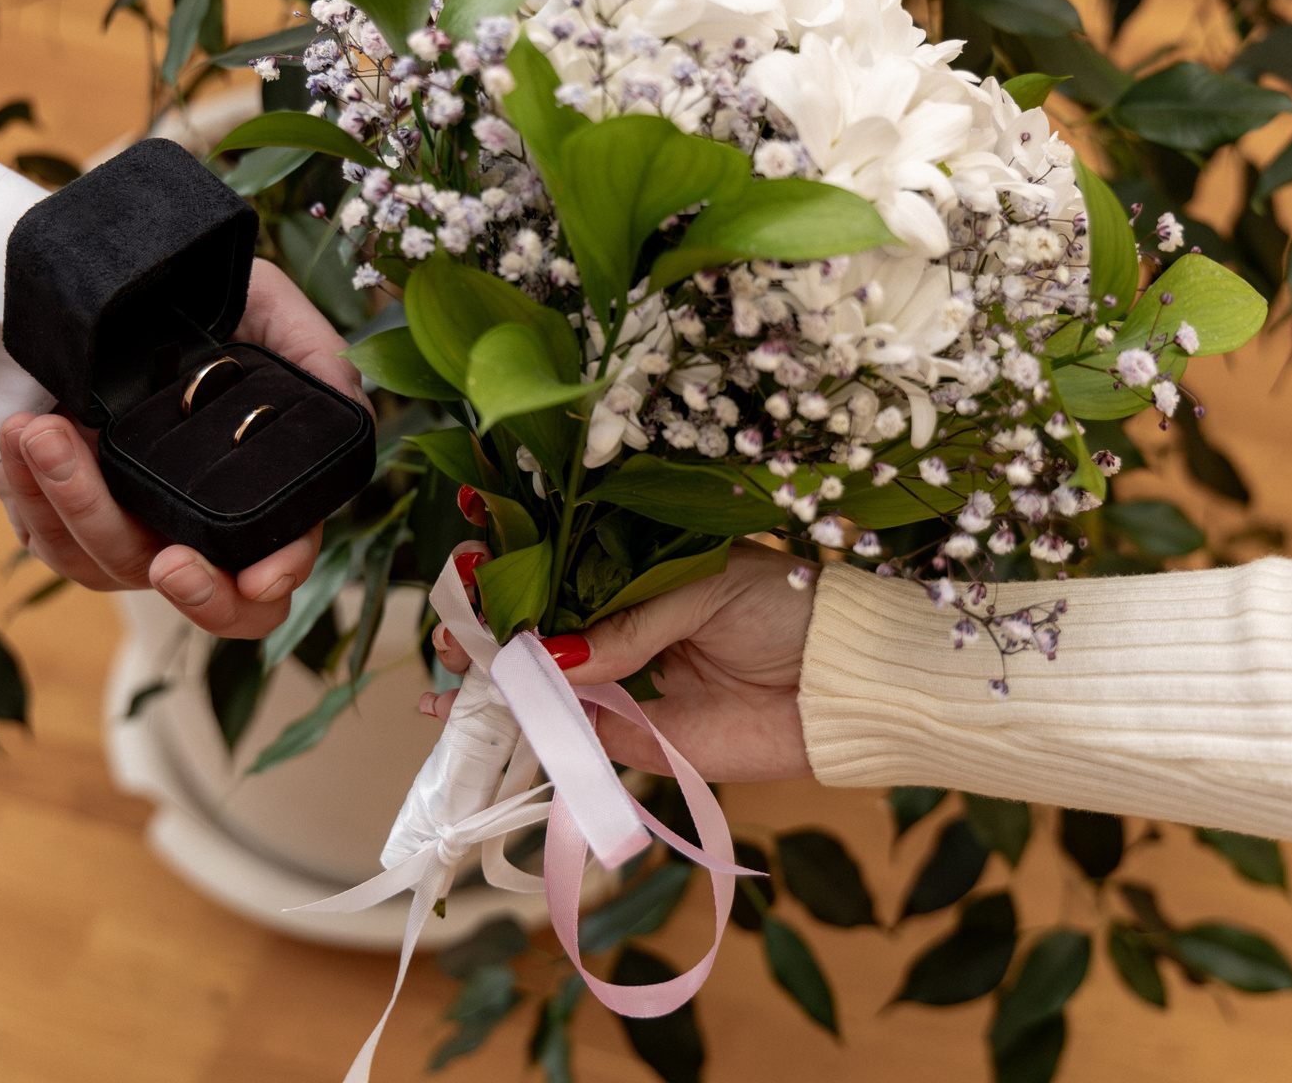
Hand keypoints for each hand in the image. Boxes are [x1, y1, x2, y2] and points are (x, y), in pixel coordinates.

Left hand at [0, 258, 371, 637]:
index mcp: (257, 488)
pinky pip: (46, 537)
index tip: (261, 575)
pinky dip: (26, 494)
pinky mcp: (67, 512)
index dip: (275, 581)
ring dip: (72, 505)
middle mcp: (196, 519)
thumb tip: (348, 409)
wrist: (110, 279)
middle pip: (200, 592)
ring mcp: (131, 521)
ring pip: (106, 562)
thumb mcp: (271, 310)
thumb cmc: (202, 296)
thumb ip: (317, 357)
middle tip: (171, 561)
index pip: (277, 561)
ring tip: (40, 430)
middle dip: (189, 590)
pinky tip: (18, 439)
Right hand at [424, 541, 815, 781]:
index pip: (559, 566)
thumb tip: (549, 655)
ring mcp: (625, 684)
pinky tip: (485, 714)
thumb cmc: (786, 610)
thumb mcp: (700, 590)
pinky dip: (529, 729)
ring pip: (542, 683)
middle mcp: (623, 627)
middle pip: (536, 627)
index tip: (468, 551)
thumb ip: (625, 624)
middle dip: (486, 626)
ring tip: (448, 669)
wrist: (844, 685)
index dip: (510, 562)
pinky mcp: (638, 740)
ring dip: (491, 678)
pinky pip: (574, 737)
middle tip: (449, 629)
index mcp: (637, 574)